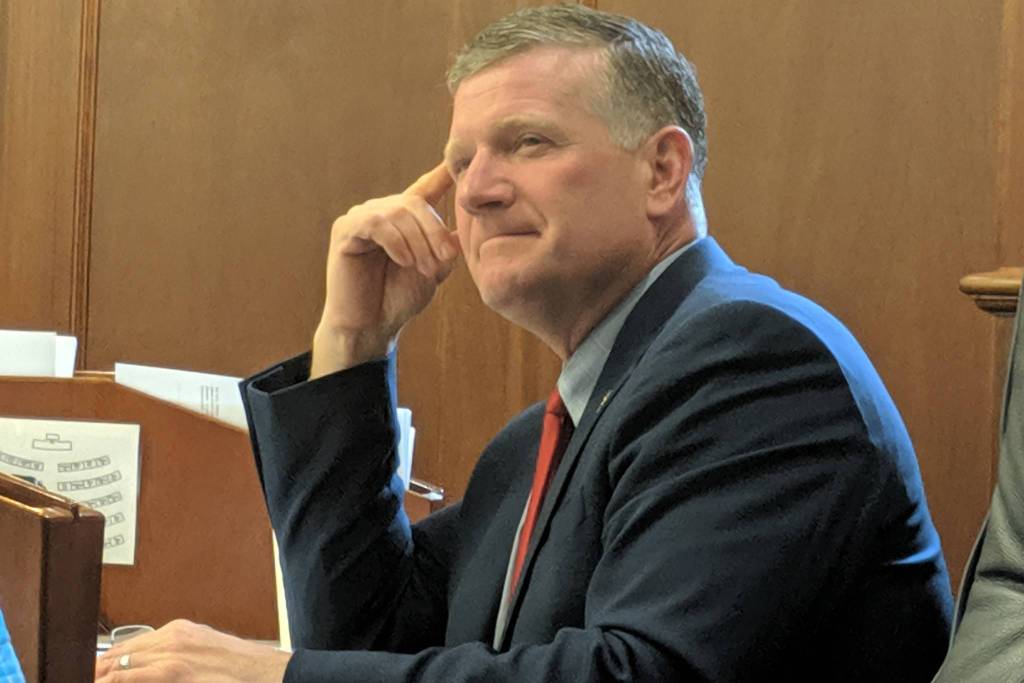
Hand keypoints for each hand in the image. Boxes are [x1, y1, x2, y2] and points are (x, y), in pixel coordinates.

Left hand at [95, 619, 290, 681]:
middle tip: (86, 678)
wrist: (264, 673)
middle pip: (122, 653)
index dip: (108, 660)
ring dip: (104, 677)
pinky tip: (109, 682)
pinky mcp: (176, 673)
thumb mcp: (204, 649)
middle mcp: (174, 638)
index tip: (96, 672)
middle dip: (101, 670)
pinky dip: (118, 680)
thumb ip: (176, 653)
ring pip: (123, 665)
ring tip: (91, 681)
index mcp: (179, 630)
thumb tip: (150, 665)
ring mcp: (174, 656)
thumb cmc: (237, 667)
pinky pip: (134, 676)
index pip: (131, 644)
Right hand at [311, 163, 457, 377]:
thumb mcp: (434, 270)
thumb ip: (448, 247)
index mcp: (404, 220)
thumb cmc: (399, 299)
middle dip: (434, 231)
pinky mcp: (345, 231)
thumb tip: (469, 226)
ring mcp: (361, 219)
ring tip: (424, 268)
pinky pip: (376, 223)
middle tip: (444, 260)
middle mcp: (381, 212)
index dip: (442, 174)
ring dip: (418, 241)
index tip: (457, 160)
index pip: (425, 189)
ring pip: (398, 212)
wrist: (371, 327)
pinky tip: (404, 261)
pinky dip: (396, 241)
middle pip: (415, 203)